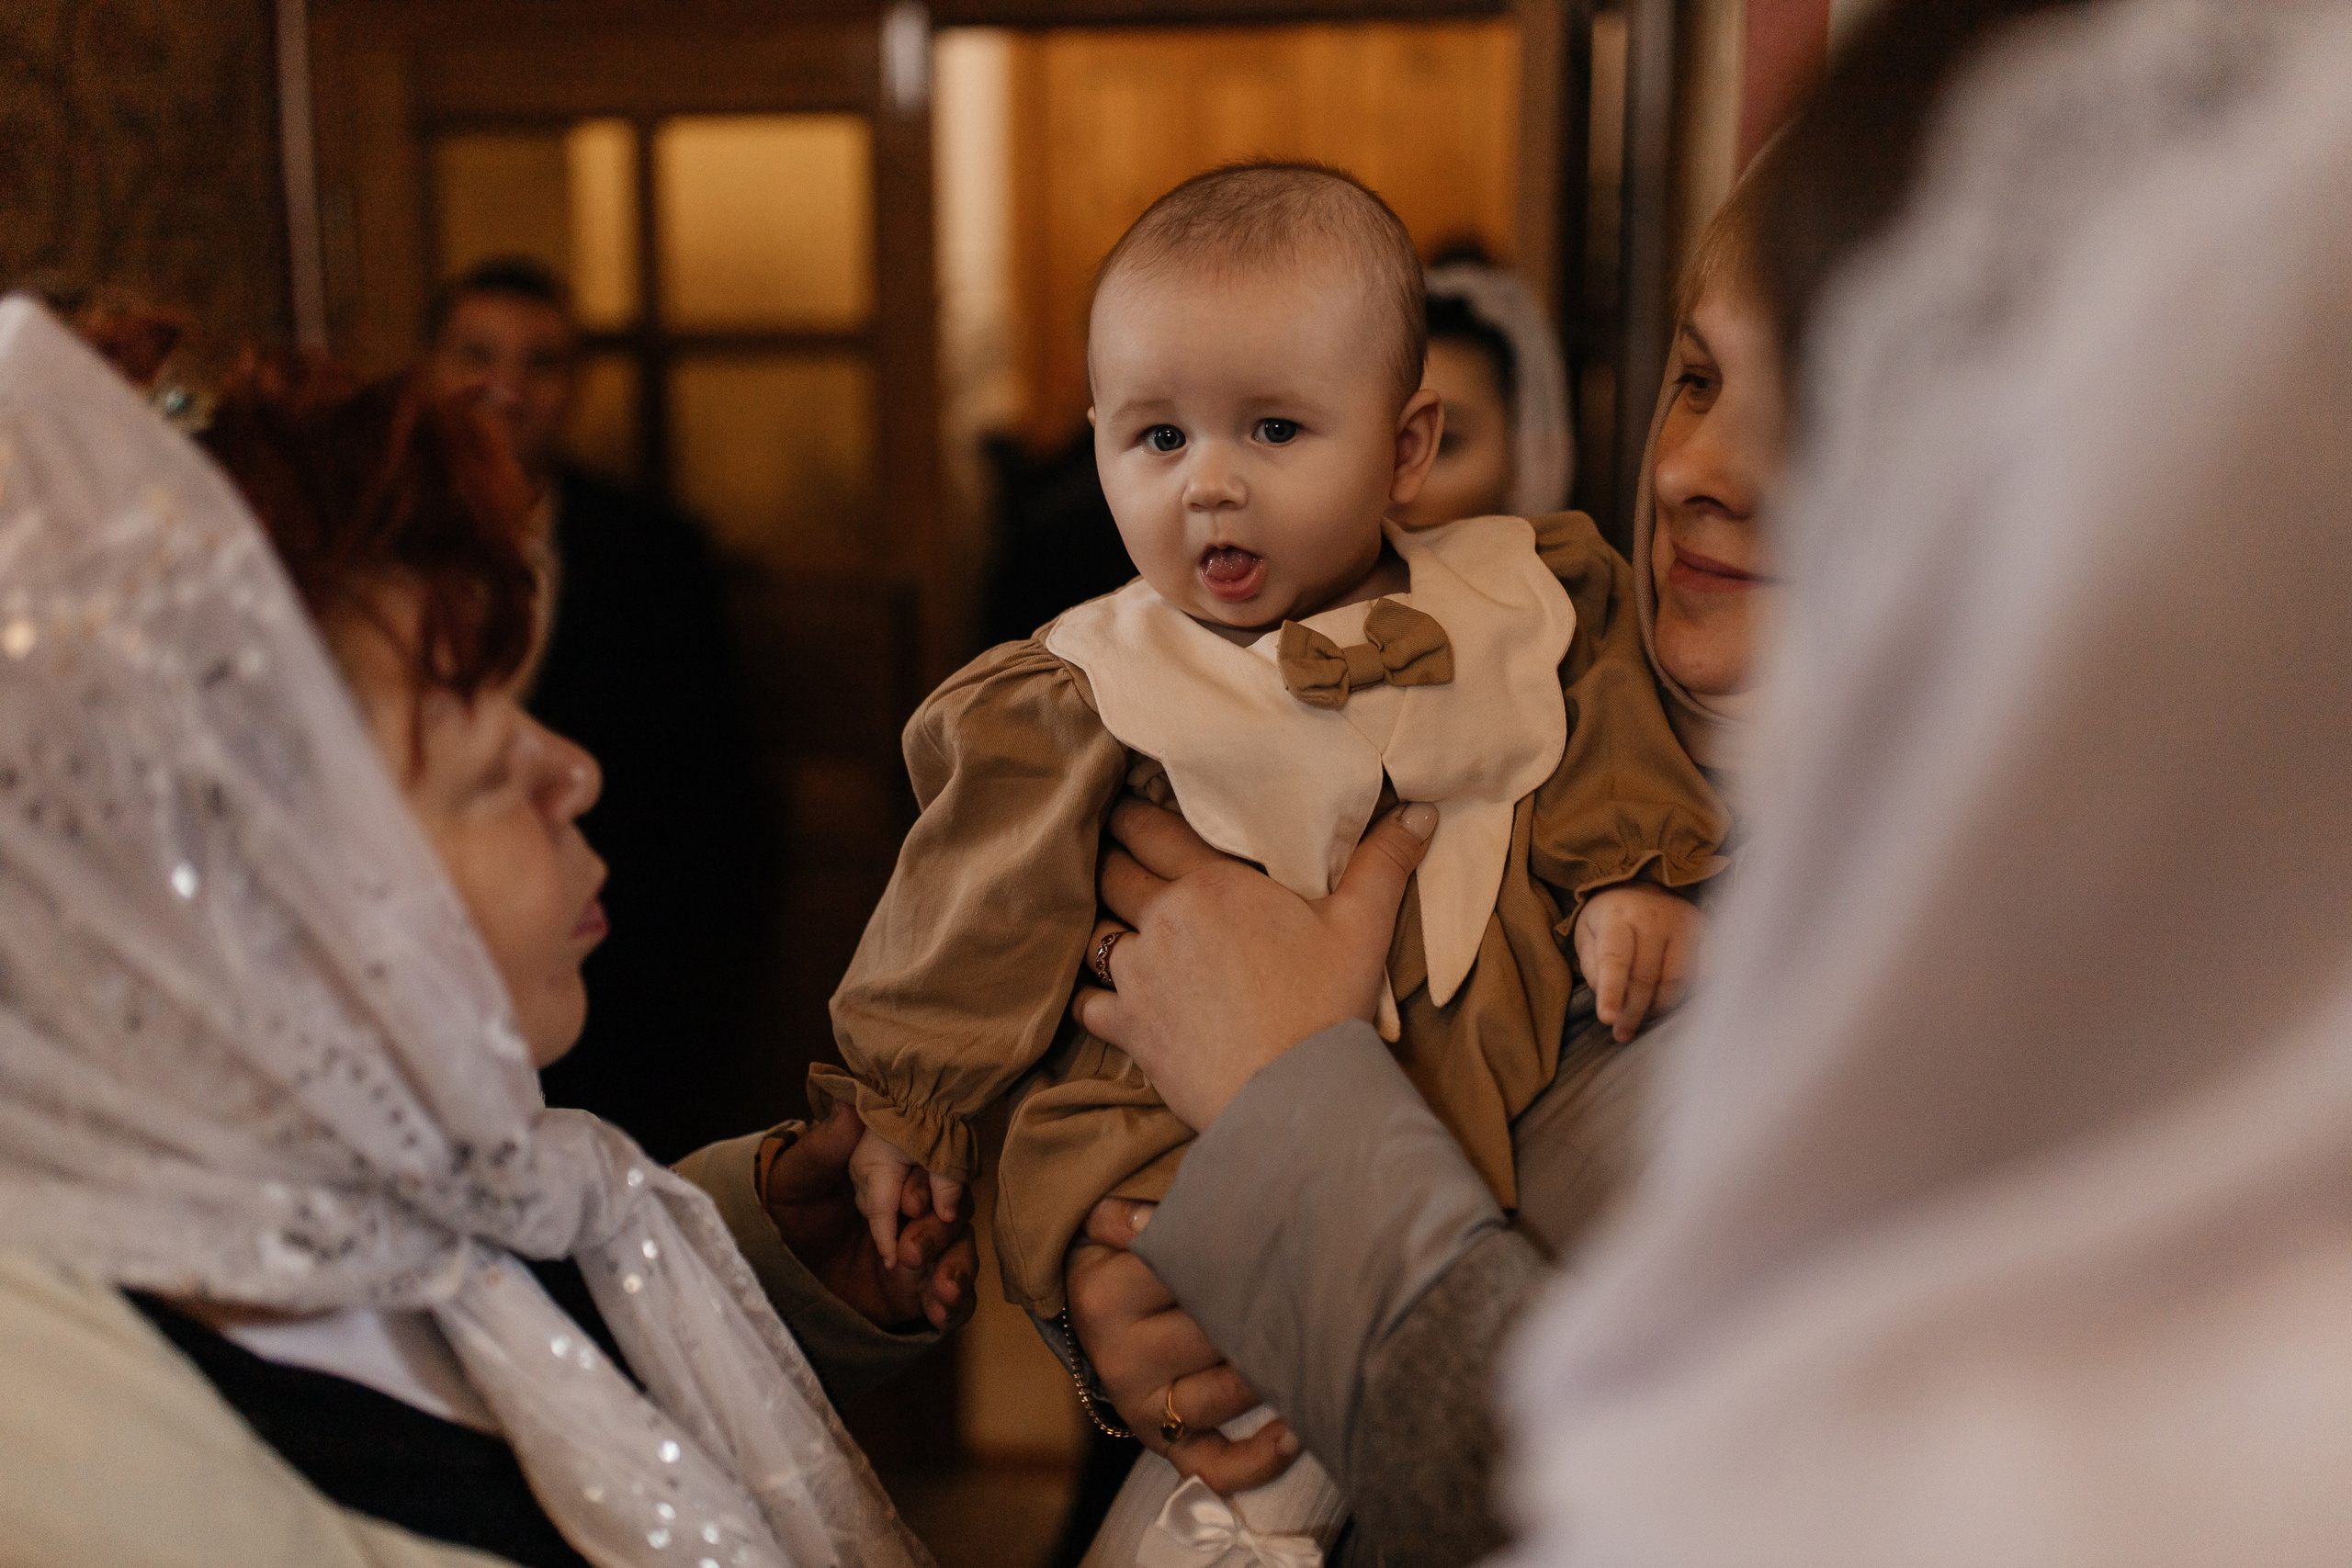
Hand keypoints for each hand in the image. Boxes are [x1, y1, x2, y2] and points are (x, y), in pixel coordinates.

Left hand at [764, 1105, 976, 1332]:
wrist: (769, 1274)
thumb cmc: (783, 1215)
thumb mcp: (795, 1181)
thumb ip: (823, 1149)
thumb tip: (850, 1109)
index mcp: (894, 1177)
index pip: (930, 1173)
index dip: (928, 1187)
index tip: (910, 1204)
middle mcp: (915, 1213)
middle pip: (953, 1216)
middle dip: (938, 1234)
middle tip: (910, 1252)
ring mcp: (922, 1254)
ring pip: (962, 1254)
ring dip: (958, 1270)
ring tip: (942, 1292)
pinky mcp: (919, 1293)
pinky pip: (956, 1300)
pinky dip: (958, 1306)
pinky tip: (943, 1313)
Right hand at [1067, 1198, 1297, 1491]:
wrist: (1089, 1313)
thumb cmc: (1118, 1258)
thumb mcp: (1106, 1227)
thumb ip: (1125, 1214)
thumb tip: (1148, 1219)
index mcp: (1105, 1299)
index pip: (1182, 1273)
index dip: (1237, 1254)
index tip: (1282, 1237)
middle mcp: (1121, 1360)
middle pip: (1213, 1335)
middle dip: (1265, 1310)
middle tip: (1317, 1286)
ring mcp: (1143, 1409)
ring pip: (1225, 1396)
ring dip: (1273, 1372)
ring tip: (1318, 1343)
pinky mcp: (1164, 1444)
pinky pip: (1213, 1466)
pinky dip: (1259, 1460)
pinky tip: (1298, 1432)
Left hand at [1073, 798, 1436, 1128]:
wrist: (1294, 1094)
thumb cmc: (1326, 1005)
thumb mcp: (1363, 926)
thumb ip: (1384, 861)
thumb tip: (1421, 810)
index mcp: (1211, 884)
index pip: (1149, 829)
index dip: (1130, 816)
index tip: (1123, 811)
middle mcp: (1163, 920)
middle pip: (1113, 874)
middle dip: (1111, 862)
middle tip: (1114, 857)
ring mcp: (1138, 976)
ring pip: (1095, 934)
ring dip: (1102, 927)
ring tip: (1113, 926)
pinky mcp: (1129, 1029)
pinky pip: (1087, 1003)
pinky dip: (1092, 997)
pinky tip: (1103, 998)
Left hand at [1571, 884, 1704, 1042]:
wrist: (1643, 885)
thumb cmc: (1611, 919)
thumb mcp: (1587, 934)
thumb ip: (1593, 966)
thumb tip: (1610, 1000)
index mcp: (1617, 918)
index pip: (1614, 959)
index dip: (1611, 991)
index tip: (1607, 1019)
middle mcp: (1653, 919)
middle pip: (1646, 977)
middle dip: (1634, 1011)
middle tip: (1623, 1032)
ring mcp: (1683, 924)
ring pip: (1677, 979)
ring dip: (1661, 1005)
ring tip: (1647, 1014)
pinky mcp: (1705, 931)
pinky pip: (1705, 970)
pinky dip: (1694, 991)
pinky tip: (1678, 1000)